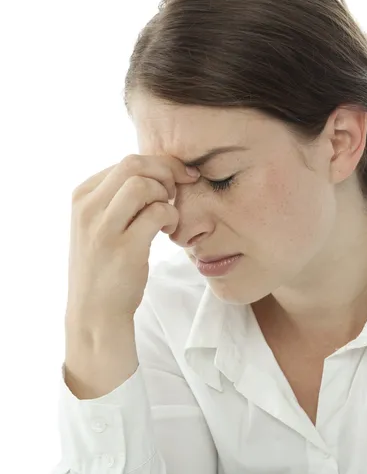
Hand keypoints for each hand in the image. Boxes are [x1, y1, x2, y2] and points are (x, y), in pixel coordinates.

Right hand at [66, 154, 199, 322]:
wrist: (95, 311)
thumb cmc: (105, 264)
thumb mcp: (100, 223)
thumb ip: (119, 196)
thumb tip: (158, 170)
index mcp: (82, 196)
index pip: (126, 162)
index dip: (160, 165)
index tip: (177, 179)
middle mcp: (88, 208)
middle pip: (134, 164)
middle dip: (166, 172)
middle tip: (176, 193)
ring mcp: (103, 228)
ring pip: (143, 185)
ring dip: (166, 196)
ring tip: (169, 216)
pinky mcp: (124, 248)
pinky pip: (158, 213)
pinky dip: (172, 217)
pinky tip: (169, 231)